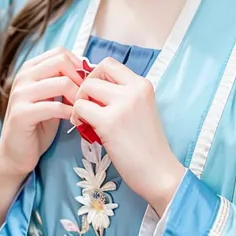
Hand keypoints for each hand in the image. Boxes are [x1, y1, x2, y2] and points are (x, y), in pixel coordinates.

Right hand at [0, 47, 82, 179]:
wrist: (15, 153)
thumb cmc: (37, 125)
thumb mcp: (51, 98)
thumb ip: (62, 82)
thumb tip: (88, 71)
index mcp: (30, 69)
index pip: (60, 53)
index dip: (78, 66)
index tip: (86, 84)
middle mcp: (23, 77)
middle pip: (61, 62)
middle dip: (80, 79)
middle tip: (87, 97)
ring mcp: (20, 94)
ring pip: (62, 82)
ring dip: (78, 97)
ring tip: (83, 110)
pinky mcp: (22, 114)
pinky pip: (55, 106)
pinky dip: (70, 112)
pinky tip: (74, 120)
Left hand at [71, 57, 185, 216]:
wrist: (158, 172)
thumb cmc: (147, 146)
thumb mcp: (140, 111)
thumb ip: (121, 97)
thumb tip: (91, 88)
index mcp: (143, 85)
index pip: (110, 64)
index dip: (96, 76)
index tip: (94, 94)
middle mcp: (134, 90)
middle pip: (95, 73)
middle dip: (84, 89)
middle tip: (86, 108)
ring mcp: (123, 105)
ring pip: (85, 88)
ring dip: (79, 103)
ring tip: (84, 120)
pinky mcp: (110, 122)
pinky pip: (80, 107)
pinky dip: (77, 117)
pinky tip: (84, 129)